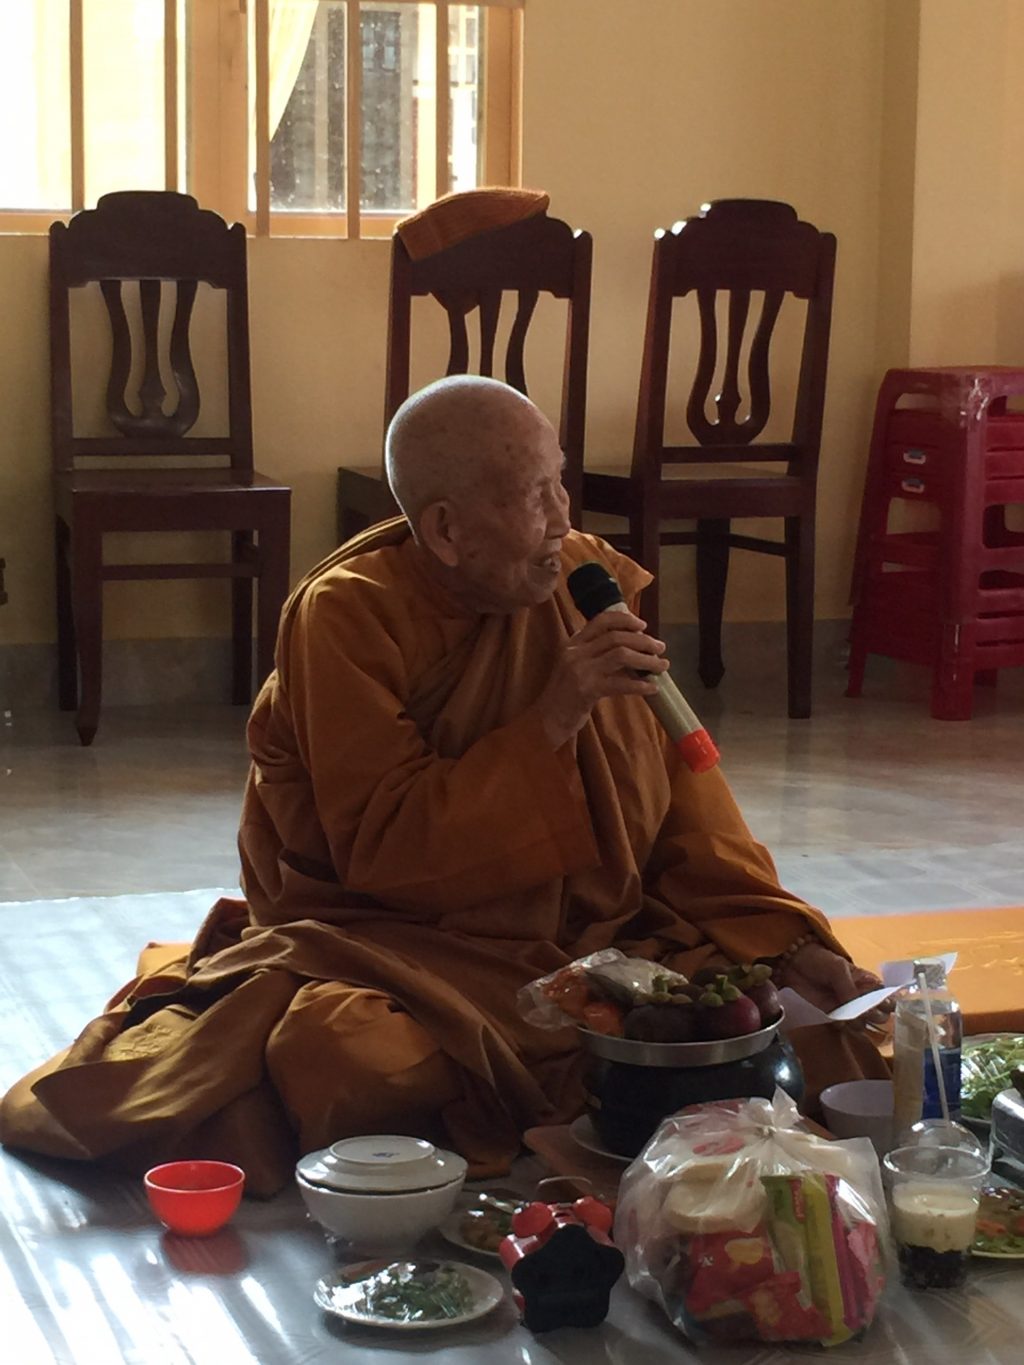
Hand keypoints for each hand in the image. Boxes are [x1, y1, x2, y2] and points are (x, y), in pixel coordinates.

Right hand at [538, 609, 668, 748]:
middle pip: (616, 637)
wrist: (546, 720)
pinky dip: (640, 685)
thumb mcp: (576, 667)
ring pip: (621, 655)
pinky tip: (652, 688)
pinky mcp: (587, 691)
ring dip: (646, 659)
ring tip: (662, 666)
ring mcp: (580, 671)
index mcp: (573, 643)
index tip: (643, 625)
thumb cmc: (565, 695)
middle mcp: (575, 653)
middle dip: (643, 641)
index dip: (625, 620)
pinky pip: (620, 684)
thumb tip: (631, 648)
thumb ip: (595, 654)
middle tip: (661, 648)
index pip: (601, 620)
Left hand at [774, 941, 890, 1025]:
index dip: (887, 1005)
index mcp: (869, 983)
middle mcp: (862, 998)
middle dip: (875, 1016)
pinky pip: (846, 1028)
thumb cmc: (822, 961)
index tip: (879, 1006)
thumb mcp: (838, 969)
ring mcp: (849, 1009)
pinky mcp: (834, 1017)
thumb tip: (861, 1011)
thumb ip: (850, 988)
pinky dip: (844, 1027)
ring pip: (864, 1025)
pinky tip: (838, 1020)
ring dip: (859, 1023)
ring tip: (848, 1016)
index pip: (888, 999)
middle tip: (863, 1011)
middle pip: (880, 1016)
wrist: (795, 964)